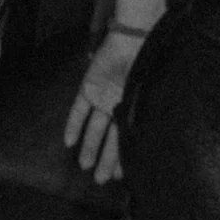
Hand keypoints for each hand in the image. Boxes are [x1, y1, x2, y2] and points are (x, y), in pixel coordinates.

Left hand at [62, 32, 144, 184]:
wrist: (135, 39)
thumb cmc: (148, 62)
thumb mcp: (150, 91)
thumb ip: (145, 113)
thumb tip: (150, 139)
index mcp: (134, 107)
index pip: (127, 138)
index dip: (123, 157)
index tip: (121, 176)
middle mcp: (117, 105)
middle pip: (110, 138)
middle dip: (106, 159)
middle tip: (101, 180)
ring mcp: (102, 98)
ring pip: (95, 128)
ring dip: (90, 147)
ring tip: (86, 166)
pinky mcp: (88, 88)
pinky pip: (79, 110)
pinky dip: (74, 125)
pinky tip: (69, 142)